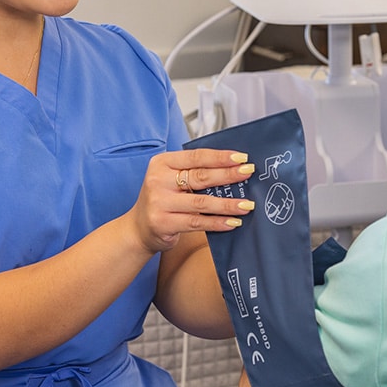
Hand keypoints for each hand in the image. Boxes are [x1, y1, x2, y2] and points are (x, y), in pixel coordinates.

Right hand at [128, 148, 254, 253]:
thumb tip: (233, 168)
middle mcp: (158, 180)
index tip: (242, 158)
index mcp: (162, 163)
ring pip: (201, 202)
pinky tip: (232, 222)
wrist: (138, 229)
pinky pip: (197, 222)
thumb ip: (194, 172)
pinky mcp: (163, 223)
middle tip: (248, 174)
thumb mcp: (171, 179)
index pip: (196, 157)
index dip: (220, 157)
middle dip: (228, 175)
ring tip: (247, 205)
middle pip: (200, 176)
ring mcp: (159, 202)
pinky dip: (217, 222)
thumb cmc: (162, 200)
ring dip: (227, 204)